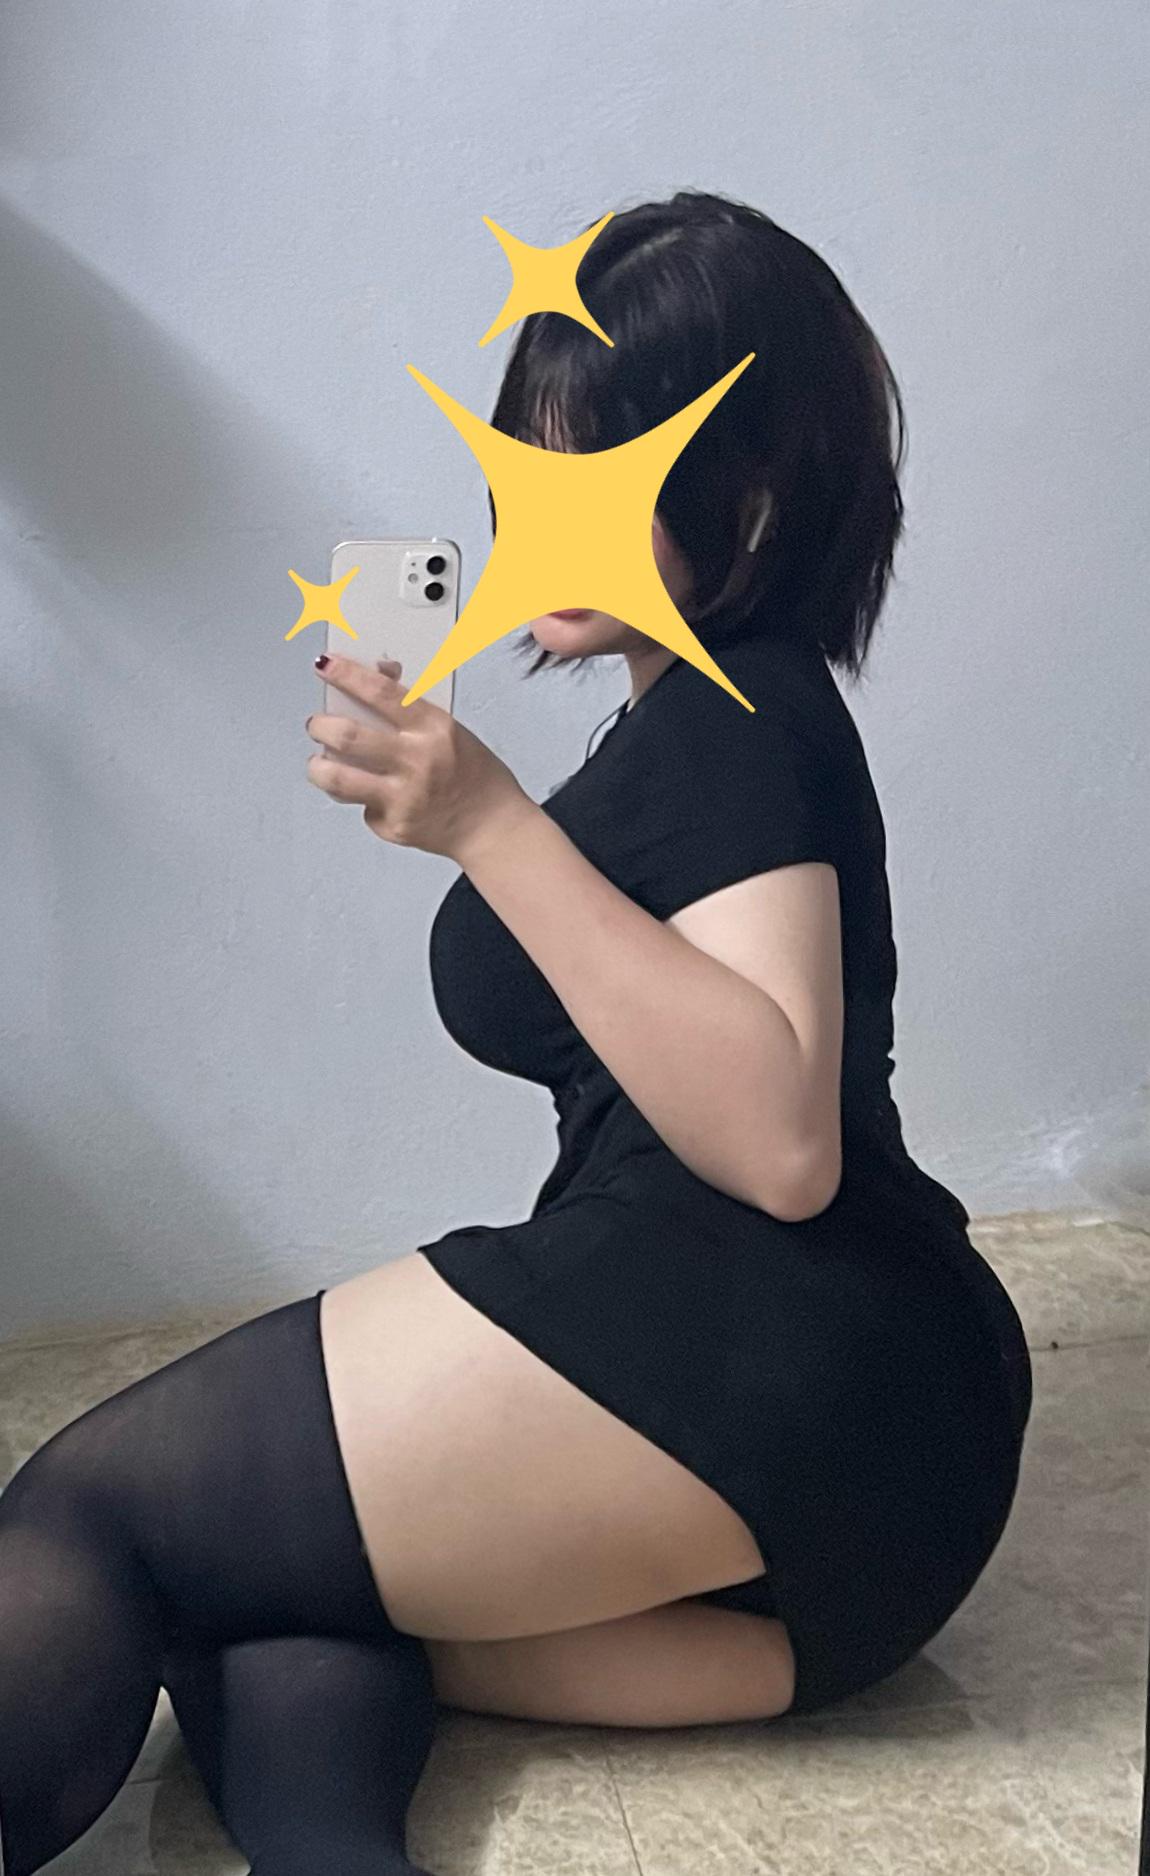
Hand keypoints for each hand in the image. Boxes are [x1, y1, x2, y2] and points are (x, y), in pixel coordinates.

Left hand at [305, 653, 534, 860]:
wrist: (492, 827)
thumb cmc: (474, 776)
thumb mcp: (450, 730)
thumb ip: (410, 711)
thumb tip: (373, 678)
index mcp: (434, 728)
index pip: (380, 692)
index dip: (346, 674)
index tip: (325, 664)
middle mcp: (417, 761)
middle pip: (347, 735)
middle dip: (320, 725)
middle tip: (317, 724)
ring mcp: (403, 797)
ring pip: (337, 778)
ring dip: (318, 767)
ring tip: (320, 763)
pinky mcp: (394, 826)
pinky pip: (361, 808)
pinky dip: (360, 800)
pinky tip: (376, 797)